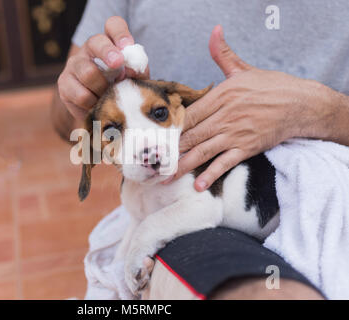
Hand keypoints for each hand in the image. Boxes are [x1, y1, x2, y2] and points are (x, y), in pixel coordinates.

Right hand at [57, 16, 148, 119]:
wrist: (100, 110)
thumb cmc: (120, 90)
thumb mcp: (134, 79)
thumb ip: (137, 71)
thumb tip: (132, 69)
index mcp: (109, 42)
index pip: (114, 26)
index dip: (120, 33)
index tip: (127, 45)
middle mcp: (88, 49)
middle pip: (95, 43)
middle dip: (108, 52)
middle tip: (117, 63)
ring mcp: (74, 65)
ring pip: (88, 73)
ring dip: (104, 88)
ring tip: (109, 97)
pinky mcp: (64, 84)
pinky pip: (81, 95)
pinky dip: (94, 103)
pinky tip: (98, 105)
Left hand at [169, 25, 327, 190]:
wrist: (301, 103)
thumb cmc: (271, 86)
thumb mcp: (243, 69)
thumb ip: (223, 54)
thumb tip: (214, 32)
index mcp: (220, 96)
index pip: (187, 115)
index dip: (169, 128)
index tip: (154, 138)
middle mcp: (224, 116)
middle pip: (190, 135)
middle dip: (169, 150)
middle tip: (151, 161)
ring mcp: (235, 134)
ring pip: (202, 151)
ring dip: (182, 166)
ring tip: (165, 178)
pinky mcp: (247, 148)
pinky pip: (225, 163)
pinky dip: (211, 174)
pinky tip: (197, 186)